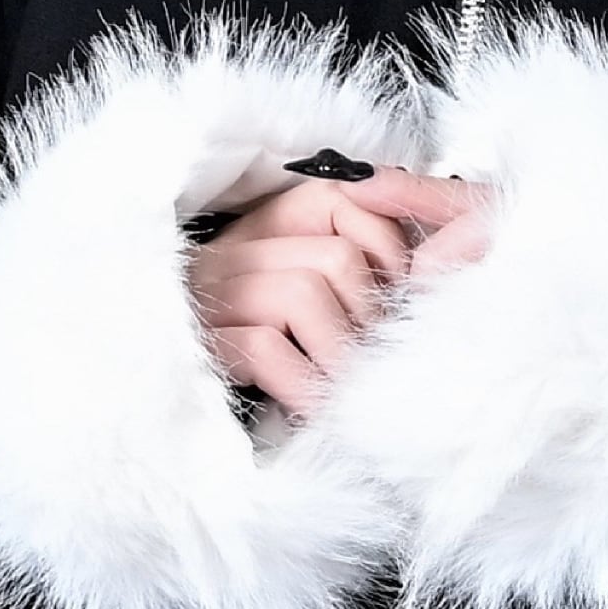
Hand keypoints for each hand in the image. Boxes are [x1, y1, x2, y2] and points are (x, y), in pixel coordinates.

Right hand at [185, 167, 485, 418]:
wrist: (187, 408)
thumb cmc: (282, 360)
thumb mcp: (323, 302)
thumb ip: (362, 269)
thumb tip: (420, 271)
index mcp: (268, 225)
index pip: (344, 201)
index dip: (387, 250)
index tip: (392, 296)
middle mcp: (232, 250)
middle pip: (336, 258)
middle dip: (366, 316)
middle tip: (366, 356)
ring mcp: (208, 294)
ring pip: (303, 293)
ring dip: (335, 352)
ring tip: (339, 384)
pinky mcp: (198, 342)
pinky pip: (265, 347)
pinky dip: (303, 384)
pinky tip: (310, 405)